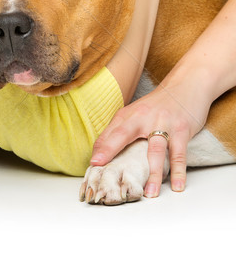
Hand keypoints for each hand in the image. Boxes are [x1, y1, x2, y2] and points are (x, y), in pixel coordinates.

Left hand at [90, 76, 209, 196]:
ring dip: (153, 174)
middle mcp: (144, 117)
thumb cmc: (157, 105)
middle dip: (113, 151)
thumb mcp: (136, 113)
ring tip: (149, 193)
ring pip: (156, 150)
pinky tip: (176, 186)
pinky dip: (178, 171)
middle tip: (107, 173)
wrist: (185, 85)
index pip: (111, 132)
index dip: (101, 148)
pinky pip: (179, 154)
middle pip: (125, 134)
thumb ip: (120, 129)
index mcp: (130, 114)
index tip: (93, 164)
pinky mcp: (181, 130)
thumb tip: (100, 151)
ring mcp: (163, 123)